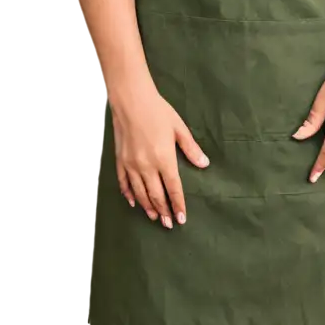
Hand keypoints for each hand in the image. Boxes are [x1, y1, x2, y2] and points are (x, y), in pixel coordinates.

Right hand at [110, 84, 208, 227]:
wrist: (131, 100)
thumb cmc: (158, 111)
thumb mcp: (179, 128)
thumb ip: (191, 148)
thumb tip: (204, 164)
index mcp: (164, 158)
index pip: (173, 188)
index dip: (178, 204)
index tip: (181, 218)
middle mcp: (147, 166)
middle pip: (156, 195)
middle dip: (164, 211)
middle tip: (169, 224)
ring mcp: (131, 164)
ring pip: (140, 193)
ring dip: (148, 207)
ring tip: (155, 217)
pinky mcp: (120, 160)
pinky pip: (124, 183)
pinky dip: (129, 195)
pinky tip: (133, 202)